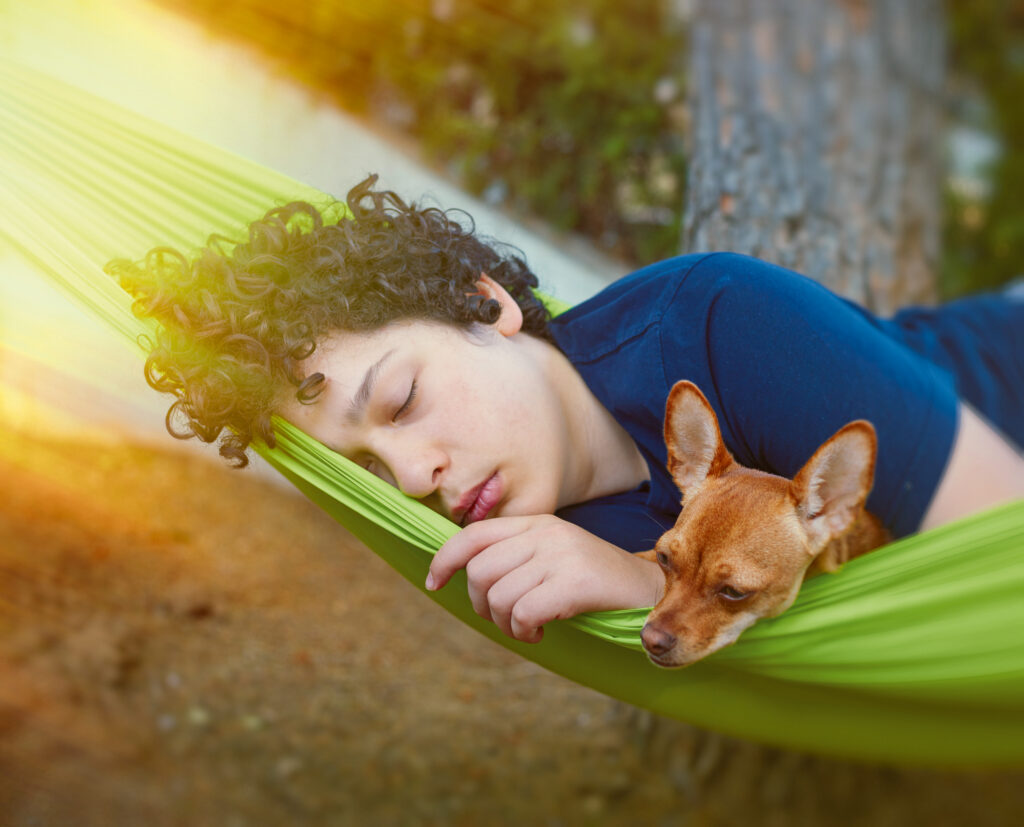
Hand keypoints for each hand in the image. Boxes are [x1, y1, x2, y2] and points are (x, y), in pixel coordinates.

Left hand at [425, 515, 664, 642]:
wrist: (652, 592)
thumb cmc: (595, 583)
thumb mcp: (554, 557)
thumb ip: (517, 558)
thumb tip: (467, 579)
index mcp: (537, 523)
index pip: (473, 534)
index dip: (445, 559)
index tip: (435, 583)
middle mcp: (546, 533)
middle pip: (479, 570)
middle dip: (479, 604)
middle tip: (503, 619)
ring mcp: (561, 555)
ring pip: (498, 595)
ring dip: (504, 624)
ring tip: (526, 627)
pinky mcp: (576, 582)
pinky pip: (523, 612)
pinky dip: (522, 631)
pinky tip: (539, 633)